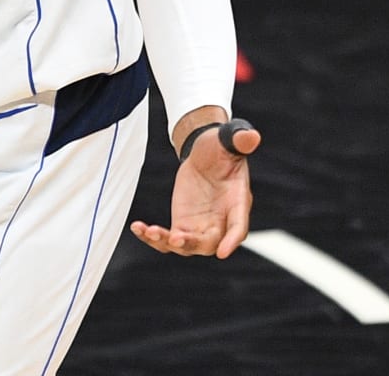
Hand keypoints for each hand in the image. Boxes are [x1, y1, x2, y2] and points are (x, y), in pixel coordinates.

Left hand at [129, 120, 259, 258]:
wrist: (205, 156)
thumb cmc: (221, 149)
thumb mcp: (229, 141)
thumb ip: (239, 140)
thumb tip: (250, 136)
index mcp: (237, 203)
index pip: (238, 227)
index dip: (232, 240)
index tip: (222, 252)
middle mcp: (220, 221)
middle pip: (209, 243)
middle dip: (192, 244)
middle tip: (175, 237)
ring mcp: (200, 226)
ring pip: (186, 246)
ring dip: (168, 243)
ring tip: (150, 232)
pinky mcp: (182, 225)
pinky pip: (169, 239)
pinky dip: (153, 237)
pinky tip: (138, 228)